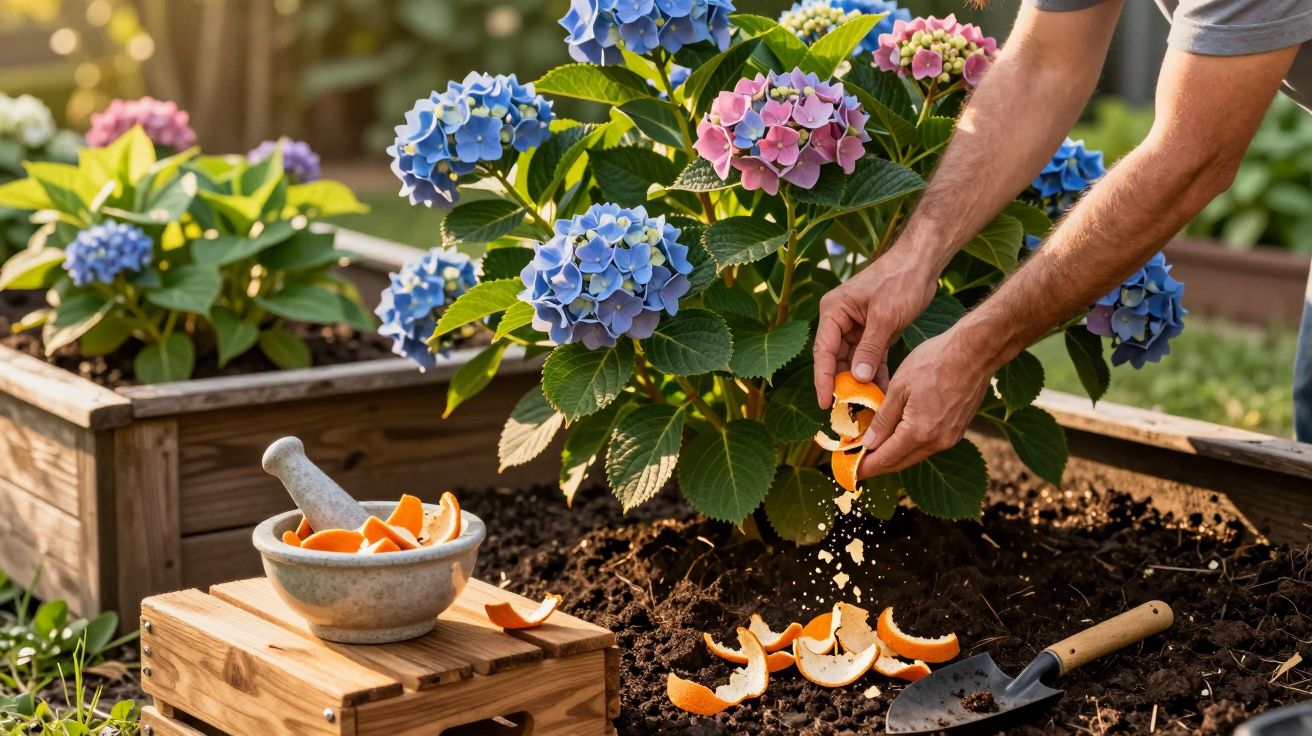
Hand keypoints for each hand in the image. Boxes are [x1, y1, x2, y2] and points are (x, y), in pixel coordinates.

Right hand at [812, 253, 936, 408]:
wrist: (922, 263)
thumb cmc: (900, 281)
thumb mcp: (885, 317)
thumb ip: (869, 349)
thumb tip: (857, 379)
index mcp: (834, 311)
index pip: (824, 351)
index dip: (823, 379)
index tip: (824, 403)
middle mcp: (840, 320)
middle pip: (836, 360)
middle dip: (843, 386)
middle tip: (847, 413)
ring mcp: (856, 327)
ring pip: (854, 362)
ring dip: (861, 383)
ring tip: (866, 408)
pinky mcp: (873, 332)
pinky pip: (871, 359)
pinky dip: (876, 374)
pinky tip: (883, 394)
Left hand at [857, 328, 994, 476]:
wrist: (976, 351)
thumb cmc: (935, 361)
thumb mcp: (899, 387)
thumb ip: (883, 419)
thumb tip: (868, 443)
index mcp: (919, 432)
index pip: (886, 459)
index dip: (865, 466)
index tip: (850, 470)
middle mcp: (937, 442)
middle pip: (901, 462)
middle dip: (877, 465)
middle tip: (856, 464)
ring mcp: (950, 437)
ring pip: (915, 455)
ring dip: (894, 455)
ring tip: (873, 451)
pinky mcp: (957, 430)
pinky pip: (928, 445)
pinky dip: (910, 445)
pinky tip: (897, 437)